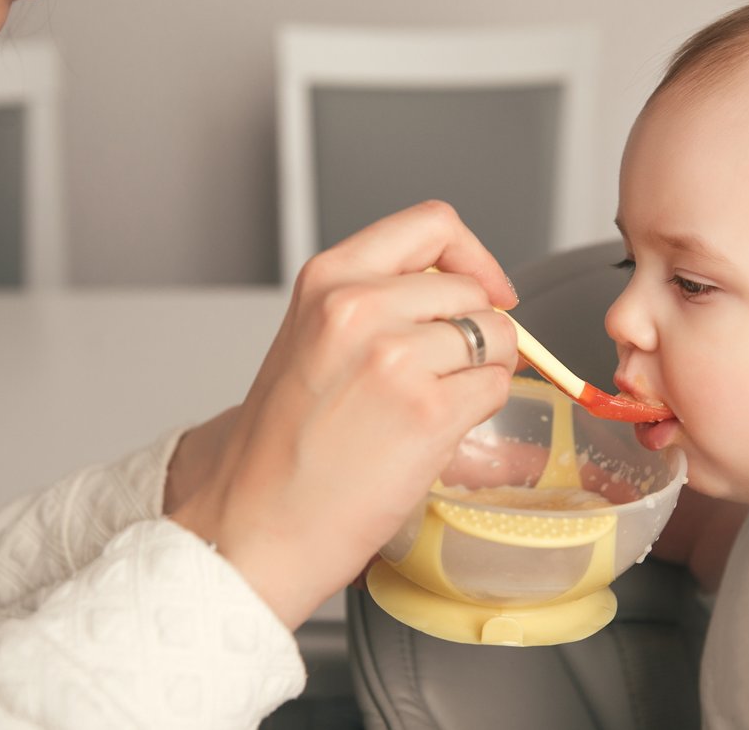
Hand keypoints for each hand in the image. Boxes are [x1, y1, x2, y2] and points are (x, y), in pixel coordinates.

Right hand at [169, 201, 518, 628]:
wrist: (253, 525)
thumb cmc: (280, 449)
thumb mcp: (313, 339)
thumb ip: (377, 302)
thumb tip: (461, 297)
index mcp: (328, 279)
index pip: (432, 223)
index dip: (473, 255)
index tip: (484, 288)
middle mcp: (360, 306)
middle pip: (472, 290)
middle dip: (477, 330)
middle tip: (444, 373)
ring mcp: (396, 356)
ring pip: (495, 337)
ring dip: (482, 372)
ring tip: (431, 406)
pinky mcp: (428, 411)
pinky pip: (495, 388)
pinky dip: (481, 409)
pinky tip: (435, 433)